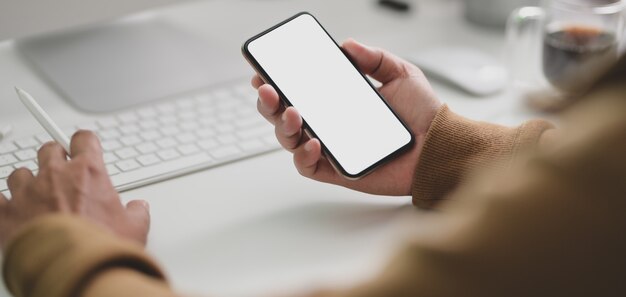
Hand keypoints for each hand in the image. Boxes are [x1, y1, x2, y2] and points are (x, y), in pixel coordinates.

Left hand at [0, 131, 149, 249]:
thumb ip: (137, 212)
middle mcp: (56, 175)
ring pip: (20, 173)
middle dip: (55, 159)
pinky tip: (10, 210)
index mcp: (88, 173)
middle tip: (62, 173)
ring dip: (27, 181)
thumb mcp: (134, 228)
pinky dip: (3, 203)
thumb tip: (139, 209)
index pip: (84, 139)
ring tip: (36, 197)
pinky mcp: (5, 213)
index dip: (85, 143)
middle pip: (49, 150)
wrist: (70, 268)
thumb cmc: (100, 246)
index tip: (85, 148)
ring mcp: (27, 192)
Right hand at [253, 39, 440, 195]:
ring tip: (293, 112)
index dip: (276, 82)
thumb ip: (374, 57)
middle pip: (284, 115)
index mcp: (336, 101)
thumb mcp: (400, 74)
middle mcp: (328, 124)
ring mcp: (330, 147)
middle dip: (269, 103)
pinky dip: (304, 155)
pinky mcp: (337, 170)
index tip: (262, 71)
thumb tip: (346, 45)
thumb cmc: (422, 114)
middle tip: (269, 89)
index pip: (298, 91)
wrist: (439, 146)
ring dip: (283, 126)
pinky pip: (308, 166)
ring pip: (290, 140)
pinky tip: (313, 142)